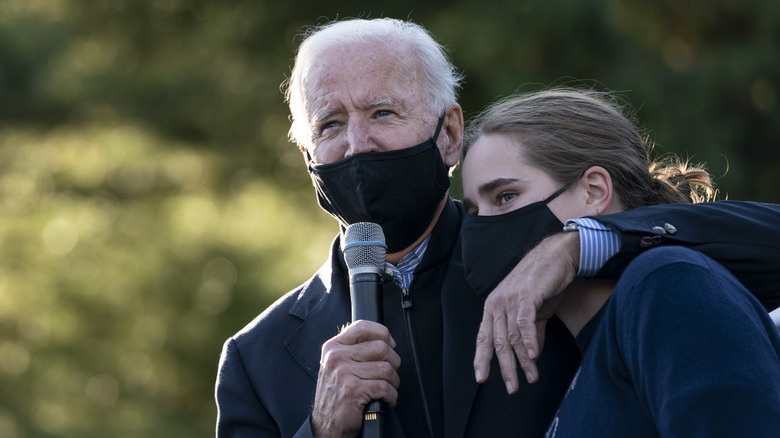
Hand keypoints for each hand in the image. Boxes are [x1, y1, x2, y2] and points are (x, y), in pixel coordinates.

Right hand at [311, 320, 400, 437]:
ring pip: (386, 368)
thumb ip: (354, 349)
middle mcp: (336, 357)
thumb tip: (383, 339)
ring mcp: (344, 373)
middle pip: (381, 347)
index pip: (363, 326)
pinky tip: (386, 399)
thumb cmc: (336, 395)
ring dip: (393, 382)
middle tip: (390, 373)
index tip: (390, 344)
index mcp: (333, 347)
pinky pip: (385, 387)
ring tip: (388, 388)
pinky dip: (391, 396)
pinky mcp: (353, 390)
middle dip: (393, 362)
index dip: (383, 333)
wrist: (326, 425)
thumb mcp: (337, 365)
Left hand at [473, 232, 578, 392]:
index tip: (481, 378)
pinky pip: (524, 323)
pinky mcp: (527, 295)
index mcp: (494, 307)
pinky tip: (535, 356)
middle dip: (505, 368)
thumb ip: (531, 332)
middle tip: (512, 387)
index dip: (481, 359)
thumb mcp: (534, 310)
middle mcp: (498, 303)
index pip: (483, 337)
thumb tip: (531, 355)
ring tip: (532, 377)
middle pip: (498, 342)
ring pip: (512, 337)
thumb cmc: (543, 281)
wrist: (557, 255)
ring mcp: (510, 298)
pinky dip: (529, 341)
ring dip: (524, 360)